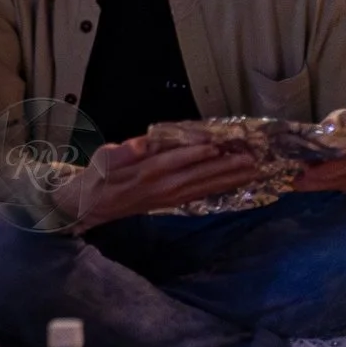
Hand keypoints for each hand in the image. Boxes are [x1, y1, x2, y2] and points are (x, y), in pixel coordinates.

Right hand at [57, 135, 260, 228]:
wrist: (94, 203)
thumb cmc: (100, 174)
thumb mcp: (106, 155)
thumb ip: (127, 149)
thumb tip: (145, 143)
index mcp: (144, 172)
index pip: (173, 161)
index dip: (194, 153)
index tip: (216, 146)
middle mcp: (162, 186)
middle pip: (197, 175)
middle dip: (225, 167)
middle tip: (250, 159)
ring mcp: (170, 196)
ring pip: (204, 186)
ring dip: (229, 179)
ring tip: (252, 170)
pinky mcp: (173, 202)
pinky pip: (201, 194)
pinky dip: (220, 188)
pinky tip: (234, 183)